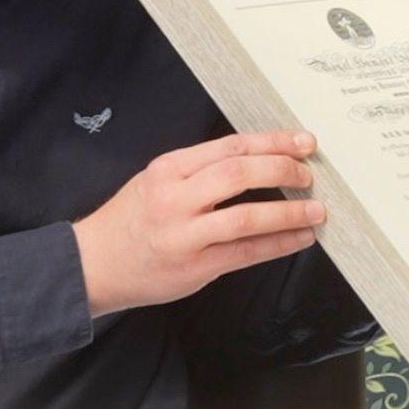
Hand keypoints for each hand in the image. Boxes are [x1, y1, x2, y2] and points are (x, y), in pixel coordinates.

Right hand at [72, 130, 327, 315]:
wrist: (92, 264)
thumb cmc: (131, 220)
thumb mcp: (156, 180)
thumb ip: (200, 170)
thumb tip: (259, 161)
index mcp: (169, 168)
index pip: (231, 146)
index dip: (273, 142)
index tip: (303, 142)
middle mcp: (176, 197)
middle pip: (241, 173)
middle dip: (283, 170)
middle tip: (309, 175)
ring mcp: (185, 234)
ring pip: (247, 216)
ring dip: (289, 212)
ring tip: (316, 210)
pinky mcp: (194, 267)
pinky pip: (246, 253)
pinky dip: (278, 244)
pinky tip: (299, 238)